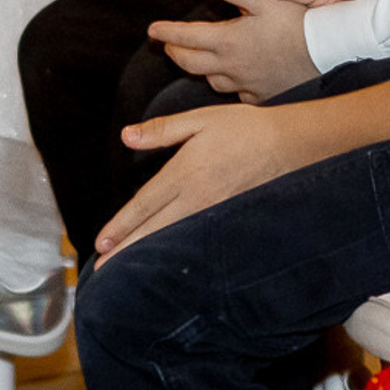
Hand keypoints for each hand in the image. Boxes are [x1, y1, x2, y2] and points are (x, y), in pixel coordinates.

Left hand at [98, 100, 314, 249]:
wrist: (288, 145)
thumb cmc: (243, 128)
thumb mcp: (200, 120)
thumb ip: (161, 130)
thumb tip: (126, 136)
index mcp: (184, 172)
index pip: (144, 204)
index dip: (121, 225)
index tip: (102, 241)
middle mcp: (196, 196)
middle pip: (153, 229)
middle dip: (126, 249)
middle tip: (102, 268)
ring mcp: (212, 211)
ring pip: (172, 237)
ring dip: (147, 253)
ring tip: (126, 270)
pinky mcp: (227, 218)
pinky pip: (194, 239)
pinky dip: (175, 251)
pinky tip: (166, 261)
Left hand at [147, 0, 319, 103]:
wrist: (327, 54)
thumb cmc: (298, 22)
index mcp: (228, 40)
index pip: (186, 36)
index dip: (167, 32)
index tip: (152, 29)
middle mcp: (231, 66)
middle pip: (190, 63)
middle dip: (174, 52)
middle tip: (166, 46)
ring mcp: (245, 84)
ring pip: (211, 80)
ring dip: (199, 69)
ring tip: (197, 61)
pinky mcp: (261, 95)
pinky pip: (236, 94)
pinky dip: (228, 85)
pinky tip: (233, 79)